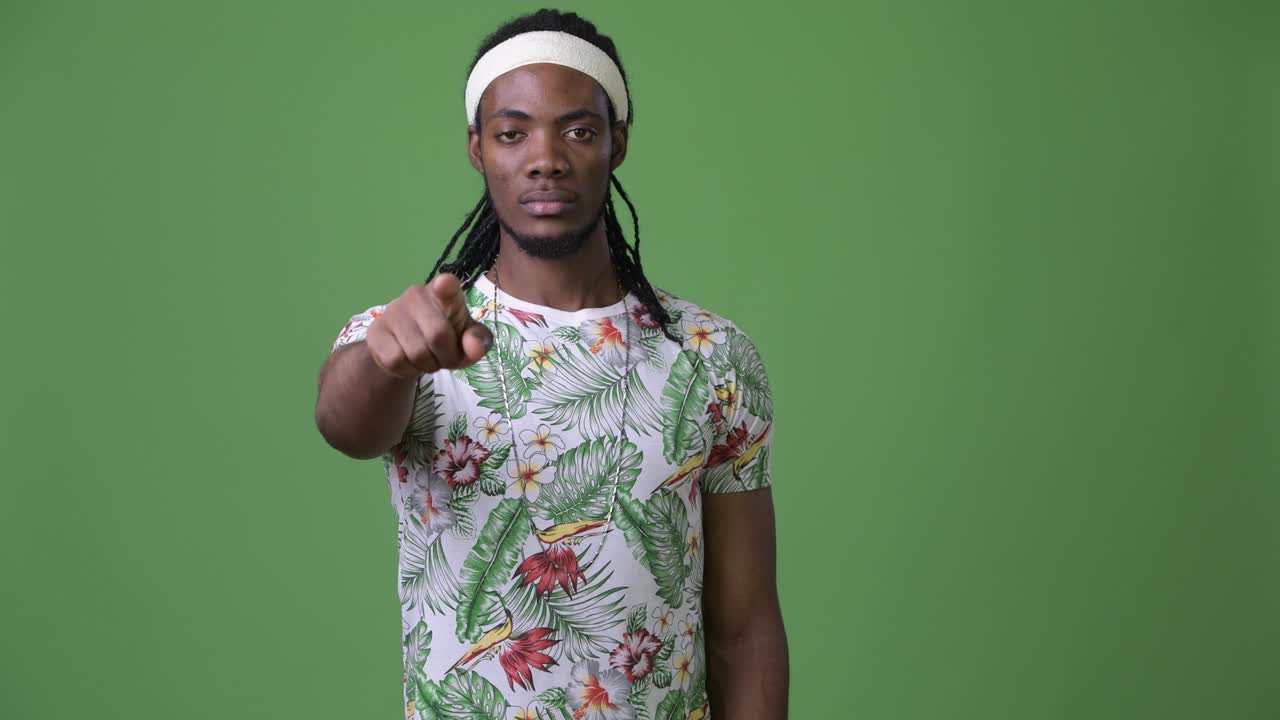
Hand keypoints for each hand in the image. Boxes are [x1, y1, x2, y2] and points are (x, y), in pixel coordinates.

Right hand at [365, 273, 493, 378]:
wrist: (408, 349)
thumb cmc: (446, 338)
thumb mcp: (468, 341)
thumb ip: (479, 341)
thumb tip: (474, 347)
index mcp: (445, 292)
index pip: (446, 285)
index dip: (446, 286)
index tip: (445, 284)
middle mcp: (416, 295)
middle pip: (438, 335)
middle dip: (446, 356)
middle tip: (444, 357)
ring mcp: (393, 311)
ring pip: (416, 352)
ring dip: (427, 365)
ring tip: (427, 358)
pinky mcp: (376, 331)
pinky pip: (395, 361)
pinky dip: (407, 370)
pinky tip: (408, 360)